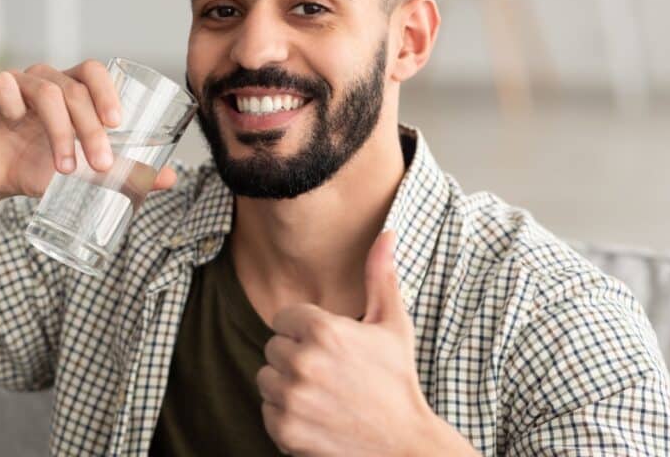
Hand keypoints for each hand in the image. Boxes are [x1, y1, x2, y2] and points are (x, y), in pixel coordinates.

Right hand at [0, 60, 178, 197]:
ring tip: (65, 168)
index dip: (107, 91)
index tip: (118, 124)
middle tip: (101, 163)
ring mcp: (14, 84)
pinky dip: (12, 104)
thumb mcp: (82, 173)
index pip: (93, 72)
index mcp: (69, 90)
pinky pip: (2, 85)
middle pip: (75, 89)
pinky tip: (15, 124)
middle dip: (91, 128)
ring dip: (61, 131)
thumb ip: (123, 172)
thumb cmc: (37, 168)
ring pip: (46, 93)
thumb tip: (171, 177)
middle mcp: (44, 81)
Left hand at [257, 230, 471, 455]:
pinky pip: (266, 410)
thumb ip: (380, 277)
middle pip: (274, 347)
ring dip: (288, 386)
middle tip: (330, 374)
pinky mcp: (285, 428)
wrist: (404, 445)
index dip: (306, 331)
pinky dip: (285, 415)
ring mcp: (292, 397)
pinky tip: (316, 416)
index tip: (330, 348)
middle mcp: (304, 362)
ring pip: (266, 378)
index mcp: (324, 330)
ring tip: (322, 394)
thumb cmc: (397, 381)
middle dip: (297, 357)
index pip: (285, 318)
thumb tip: (386, 234)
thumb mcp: (392, 326)